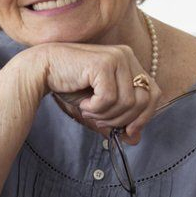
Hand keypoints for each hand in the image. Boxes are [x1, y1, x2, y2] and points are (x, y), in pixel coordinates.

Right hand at [22, 43, 162, 143]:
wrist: (41, 70)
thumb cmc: (71, 86)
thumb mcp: (100, 106)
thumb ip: (119, 120)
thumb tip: (135, 140)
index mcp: (131, 62)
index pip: (154, 94)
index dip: (144, 117)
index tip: (127, 132)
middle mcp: (127, 56)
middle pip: (144, 101)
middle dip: (121, 119)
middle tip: (99, 119)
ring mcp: (117, 58)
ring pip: (127, 102)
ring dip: (105, 115)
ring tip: (89, 109)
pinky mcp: (104, 64)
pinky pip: (110, 99)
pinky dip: (95, 108)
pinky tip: (83, 102)